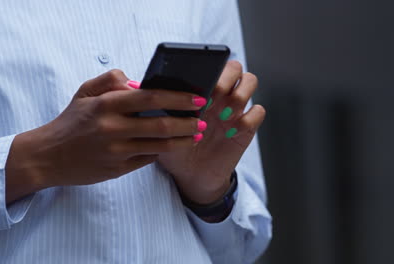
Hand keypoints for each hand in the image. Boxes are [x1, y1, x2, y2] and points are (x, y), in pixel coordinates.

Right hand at [5, 69, 206, 202]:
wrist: (48, 157)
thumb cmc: (70, 122)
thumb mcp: (84, 92)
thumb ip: (111, 79)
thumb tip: (138, 82)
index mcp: (106, 105)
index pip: (151, 98)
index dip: (178, 98)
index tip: (197, 98)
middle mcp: (113, 128)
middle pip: (161, 125)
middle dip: (188, 122)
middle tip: (203, 120)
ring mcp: (116, 151)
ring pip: (159, 146)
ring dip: (182, 140)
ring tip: (196, 135)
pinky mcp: (117, 169)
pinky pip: (148, 159)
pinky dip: (163, 152)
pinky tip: (174, 147)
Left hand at [157, 61, 265, 204]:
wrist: (190, 175)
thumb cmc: (173, 147)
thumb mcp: (160, 126)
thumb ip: (153, 106)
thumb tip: (135, 86)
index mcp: (201, 89)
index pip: (213, 61)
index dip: (209, 67)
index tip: (197, 83)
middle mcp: (220, 94)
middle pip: (235, 67)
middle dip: (225, 77)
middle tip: (212, 95)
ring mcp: (235, 109)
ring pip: (250, 81)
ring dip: (239, 93)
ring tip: (223, 113)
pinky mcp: (247, 128)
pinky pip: (258, 111)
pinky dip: (248, 117)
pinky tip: (232, 130)